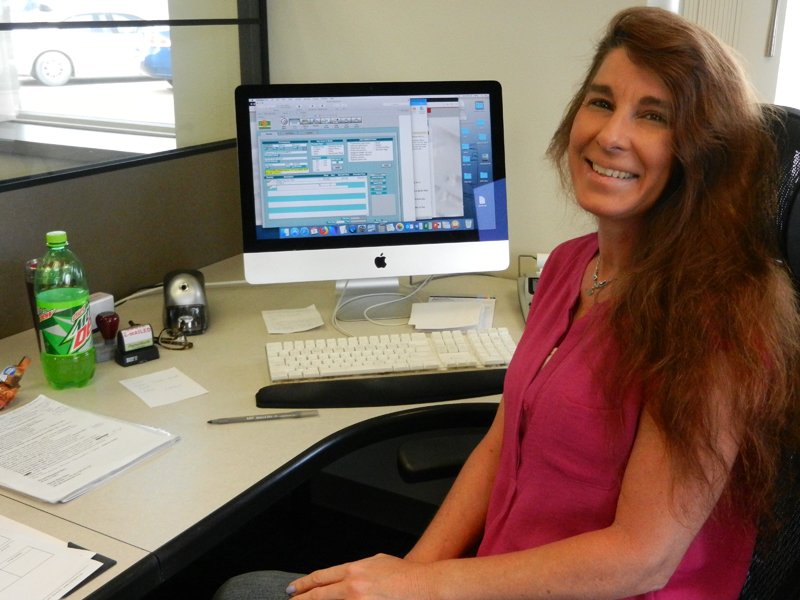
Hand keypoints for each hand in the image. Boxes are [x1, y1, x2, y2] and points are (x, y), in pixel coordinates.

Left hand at [288, 554, 432, 599]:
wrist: (425, 586)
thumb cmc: (405, 574)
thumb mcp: (378, 562)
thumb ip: (358, 569)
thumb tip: (345, 576)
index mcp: (354, 571)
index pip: (320, 578)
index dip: (303, 585)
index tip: (292, 590)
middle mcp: (352, 587)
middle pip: (318, 596)